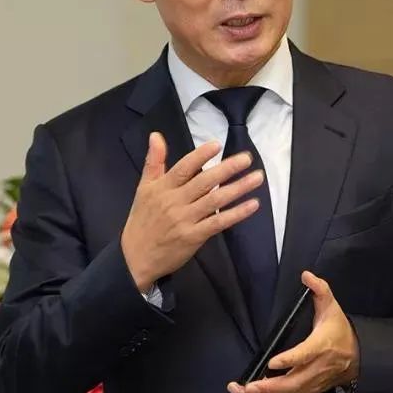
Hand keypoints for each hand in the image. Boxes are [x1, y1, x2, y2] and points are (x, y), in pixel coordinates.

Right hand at [121, 132, 263, 291]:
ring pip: (215, 201)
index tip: (217, 145)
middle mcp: (175, 202)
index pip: (183, 168)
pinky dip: (236, 214)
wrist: (135, 257)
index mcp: (162, 188)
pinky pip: (218, 223)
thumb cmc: (141, 220)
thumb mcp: (143, 188)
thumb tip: (156, 135)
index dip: (200, 156)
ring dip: (238, 188)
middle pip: (204, 182)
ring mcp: (185, 220)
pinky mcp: (194, 237)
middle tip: (247, 158)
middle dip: (227, 169)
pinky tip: (252, 205)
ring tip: (256, 177)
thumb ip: (154, 161)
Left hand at [227, 271, 359, 392]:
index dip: (289, 360)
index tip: (272, 362)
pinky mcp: (307, 391)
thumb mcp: (332, 307)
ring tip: (241, 392)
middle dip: (268, 387)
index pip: (304, 355)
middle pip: (292, 382)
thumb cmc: (339, 331)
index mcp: (321, 346)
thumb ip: (320, 289)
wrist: (358, 358)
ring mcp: (312, 383)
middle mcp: (316, 368)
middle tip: (247, 385)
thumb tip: (306, 275)